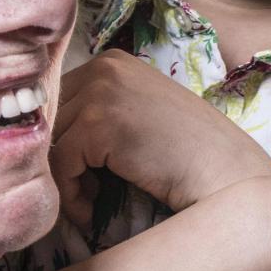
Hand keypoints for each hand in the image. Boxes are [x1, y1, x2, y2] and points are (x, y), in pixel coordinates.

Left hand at [50, 49, 270, 224]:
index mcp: (112, 60)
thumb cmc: (187, 152)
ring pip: (51, 142)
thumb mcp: (138, 112)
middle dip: (59, 157)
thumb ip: (100, 110)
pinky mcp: (98, 124)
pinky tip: (90, 211)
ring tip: (89, 202)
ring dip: (64, 179)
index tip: (79, 171)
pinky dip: (70, 195)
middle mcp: (103, 67)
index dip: (62, 138)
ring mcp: (100, 92)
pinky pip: (60, 164)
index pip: (59, 98)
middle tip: (83, 190)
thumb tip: (47, 135)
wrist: (223, 172)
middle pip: (49, 117)